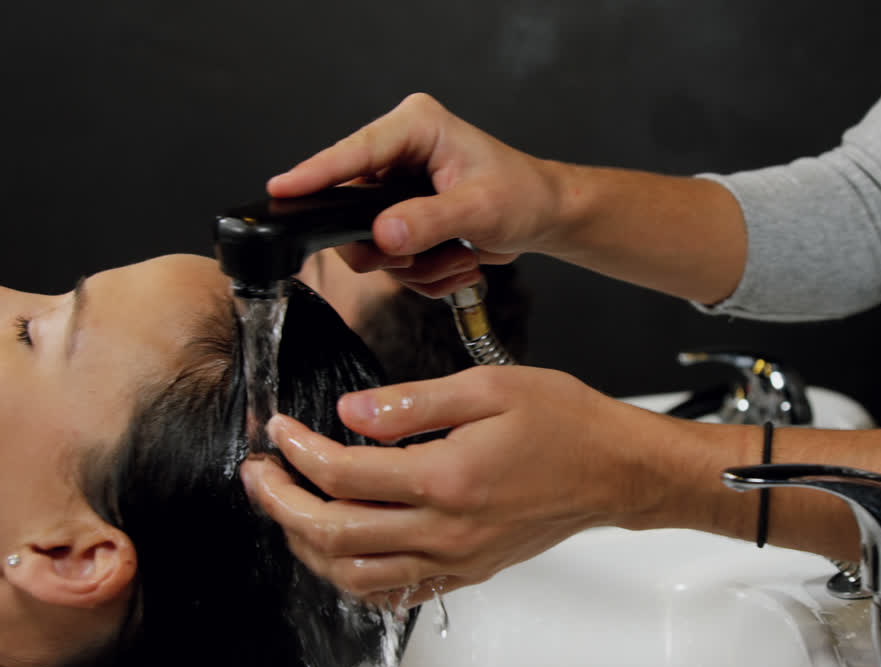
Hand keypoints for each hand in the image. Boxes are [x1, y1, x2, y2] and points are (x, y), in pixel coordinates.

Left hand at [238, 366, 676, 604]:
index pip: (344, 474)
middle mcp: (447, 529)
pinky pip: (395, 593)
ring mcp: (457, 558)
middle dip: (281, 502)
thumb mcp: (489, 387)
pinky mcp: (468, 571)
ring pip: (355, 575)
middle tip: (259, 474)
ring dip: (308, 545)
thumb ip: (413, 403)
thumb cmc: (566, 424)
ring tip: (289, 509)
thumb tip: (351, 414)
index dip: (298, 451)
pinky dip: (353, 578)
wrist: (616, 470)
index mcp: (448, 478)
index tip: (280, 430)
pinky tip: (341, 550)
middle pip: (335, 533)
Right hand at [267, 93, 564, 297]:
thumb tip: (385, 234)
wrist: (545, 218)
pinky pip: (389, 258)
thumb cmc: (524, 196)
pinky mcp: (402, 217)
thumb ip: (431, 221)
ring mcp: (397, 188)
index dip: (317, 174)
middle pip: (352, 208)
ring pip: (370, 243)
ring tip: (458, 259)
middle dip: (389, 247)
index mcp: (415, 127)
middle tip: (418, 259)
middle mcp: (399, 153)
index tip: (284, 190)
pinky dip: (422, 274)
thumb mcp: (481, 208)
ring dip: (416, 266)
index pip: (355, 152)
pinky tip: (455, 264)